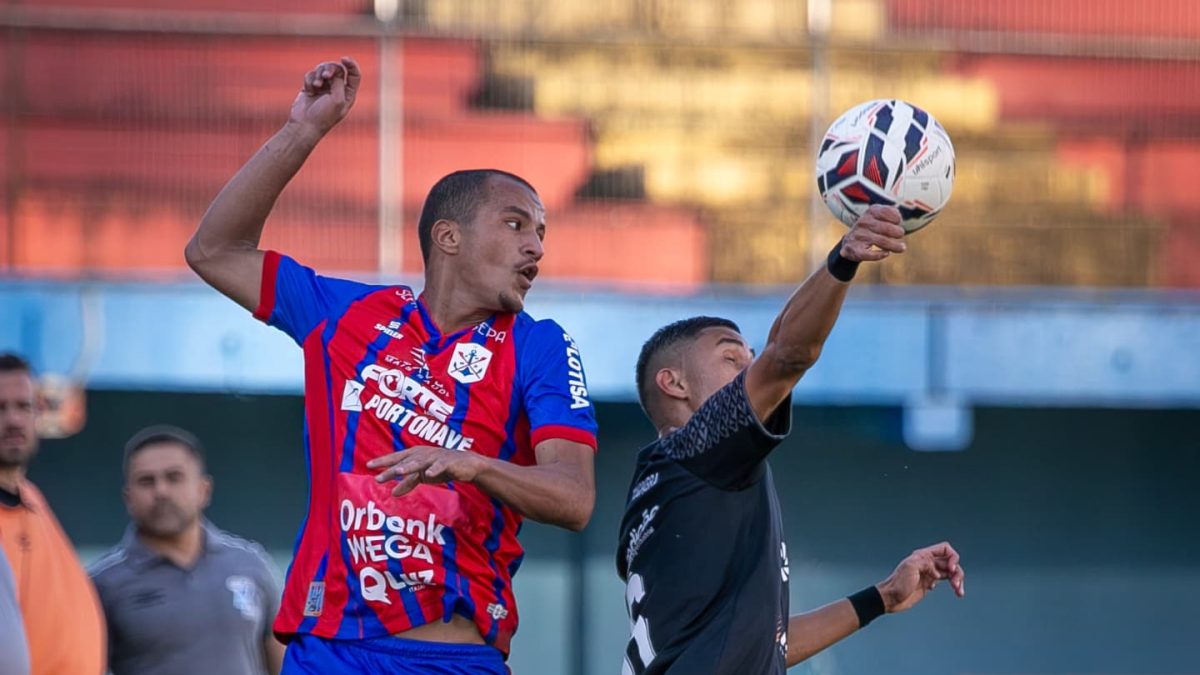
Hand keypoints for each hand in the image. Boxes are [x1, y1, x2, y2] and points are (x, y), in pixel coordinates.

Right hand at [289, 56, 360, 134]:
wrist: (304, 125)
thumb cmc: (324, 116)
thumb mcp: (337, 99)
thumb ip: (339, 82)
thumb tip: (333, 71)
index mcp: (348, 94)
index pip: (354, 75)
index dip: (351, 65)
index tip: (344, 58)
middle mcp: (337, 90)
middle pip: (337, 69)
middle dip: (330, 69)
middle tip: (326, 76)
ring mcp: (324, 88)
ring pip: (322, 70)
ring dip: (319, 74)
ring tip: (316, 85)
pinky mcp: (311, 87)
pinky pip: (311, 75)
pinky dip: (310, 80)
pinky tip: (309, 90)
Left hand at [367, 446, 484, 497]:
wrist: (466, 464)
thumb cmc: (441, 468)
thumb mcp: (422, 476)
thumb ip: (408, 483)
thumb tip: (392, 493)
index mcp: (415, 455)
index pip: (396, 458)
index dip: (383, 461)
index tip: (368, 465)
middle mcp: (423, 454)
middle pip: (404, 462)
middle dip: (391, 469)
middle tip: (378, 477)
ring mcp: (436, 457)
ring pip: (420, 462)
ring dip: (409, 466)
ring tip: (399, 471)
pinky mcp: (449, 462)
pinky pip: (441, 466)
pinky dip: (435, 468)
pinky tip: (429, 474)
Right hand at [840, 205, 906, 261]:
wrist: (849, 243)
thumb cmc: (870, 228)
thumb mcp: (878, 216)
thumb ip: (890, 213)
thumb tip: (898, 218)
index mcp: (870, 212)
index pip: (887, 212)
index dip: (897, 218)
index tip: (897, 223)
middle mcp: (863, 222)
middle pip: (888, 228)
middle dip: (898, 232)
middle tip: (900, 235)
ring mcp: (859, 236)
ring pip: (882, 241)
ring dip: (895, 246)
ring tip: (902, 248)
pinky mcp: (856, 250)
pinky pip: (872, 254)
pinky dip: (881, 254)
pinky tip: (886, 253)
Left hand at [876, 541, 964, 613]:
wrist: (891, 598)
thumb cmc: (898, 583)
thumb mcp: (910, 568)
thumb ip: (925, 564)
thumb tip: (938, 572)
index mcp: (923, 556)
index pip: (945, 549)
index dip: (953, 557)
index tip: (951, 569)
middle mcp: (928, 563)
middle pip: (951, 562)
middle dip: (957, 572)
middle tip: (955, 584)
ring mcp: (930, 573)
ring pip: (951, 572)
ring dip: (958, 580)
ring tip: (959, 591)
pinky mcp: (930, 583)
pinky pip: (947, 580)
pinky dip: (954, 586)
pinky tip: (955, 592)